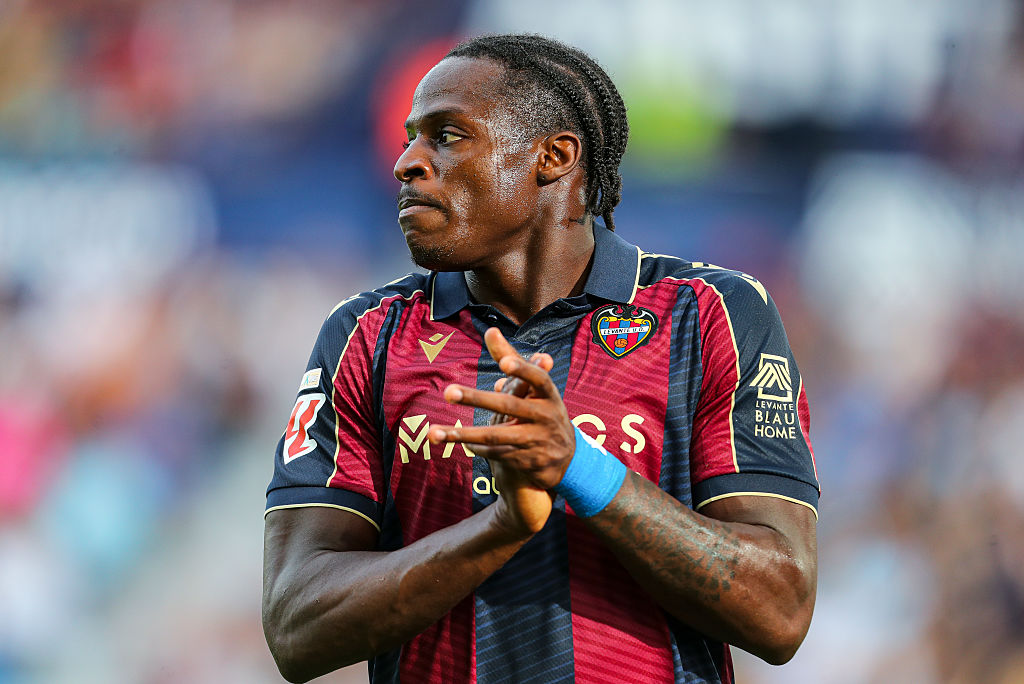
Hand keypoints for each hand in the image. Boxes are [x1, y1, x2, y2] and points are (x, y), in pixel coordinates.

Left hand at [428, 328, 575, 533]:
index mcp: (549, 395)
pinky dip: (476, 447)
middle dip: (477, 399)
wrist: (566, 458)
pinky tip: (457, 440)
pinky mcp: (526, 461)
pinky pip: (496, 453)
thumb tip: (490, 330)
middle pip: (509, 406)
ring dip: (464, 435)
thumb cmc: (542, 411)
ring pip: (496, 436)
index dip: (523, 369)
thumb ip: (511, 358)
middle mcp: (545, 417)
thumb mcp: (533, 387)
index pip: (538, 379)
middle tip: (448, 392)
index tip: (504, 363)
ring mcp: (536, 440)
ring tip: (433, 432)